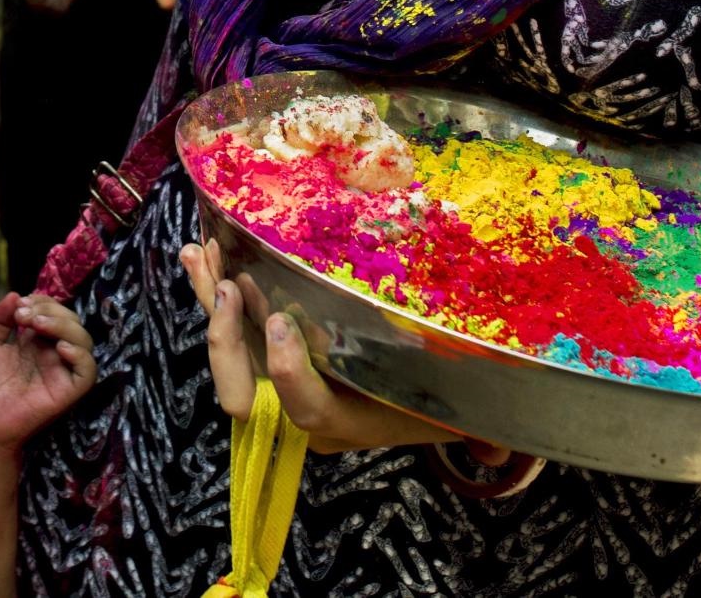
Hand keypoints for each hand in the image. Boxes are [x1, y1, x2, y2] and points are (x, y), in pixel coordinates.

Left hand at [0, 292, 95, 456]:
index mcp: (35, 340)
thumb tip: (15, 294)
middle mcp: (52, 352)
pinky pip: (88, 371)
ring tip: (38, 325)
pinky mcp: (68, 390)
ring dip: (64, 325)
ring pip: (83, 340)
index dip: (42, 301)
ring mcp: (61, 370)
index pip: (53, 311)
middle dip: (51, 309)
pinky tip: (60, 348)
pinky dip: (80, 355)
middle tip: (24, 315)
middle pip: (71, 320)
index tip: (20, 305)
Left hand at [180, 240, 462, 454]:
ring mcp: (274, 382)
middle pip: (241, 392)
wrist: (403, 405)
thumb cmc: (430, 399)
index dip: (286, 374)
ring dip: (209, 302)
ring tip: (199, 253)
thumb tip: (501, 448)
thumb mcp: (452, 411)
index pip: (302, 410)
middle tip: (230, 287)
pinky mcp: (263, 353)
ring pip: (227, 352)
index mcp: (340, 421)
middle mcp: (296, 409)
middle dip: (226, 342)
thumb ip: (477, 430)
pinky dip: (211, 290)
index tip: (282, 325)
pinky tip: (200, 251)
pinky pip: (228, 327)